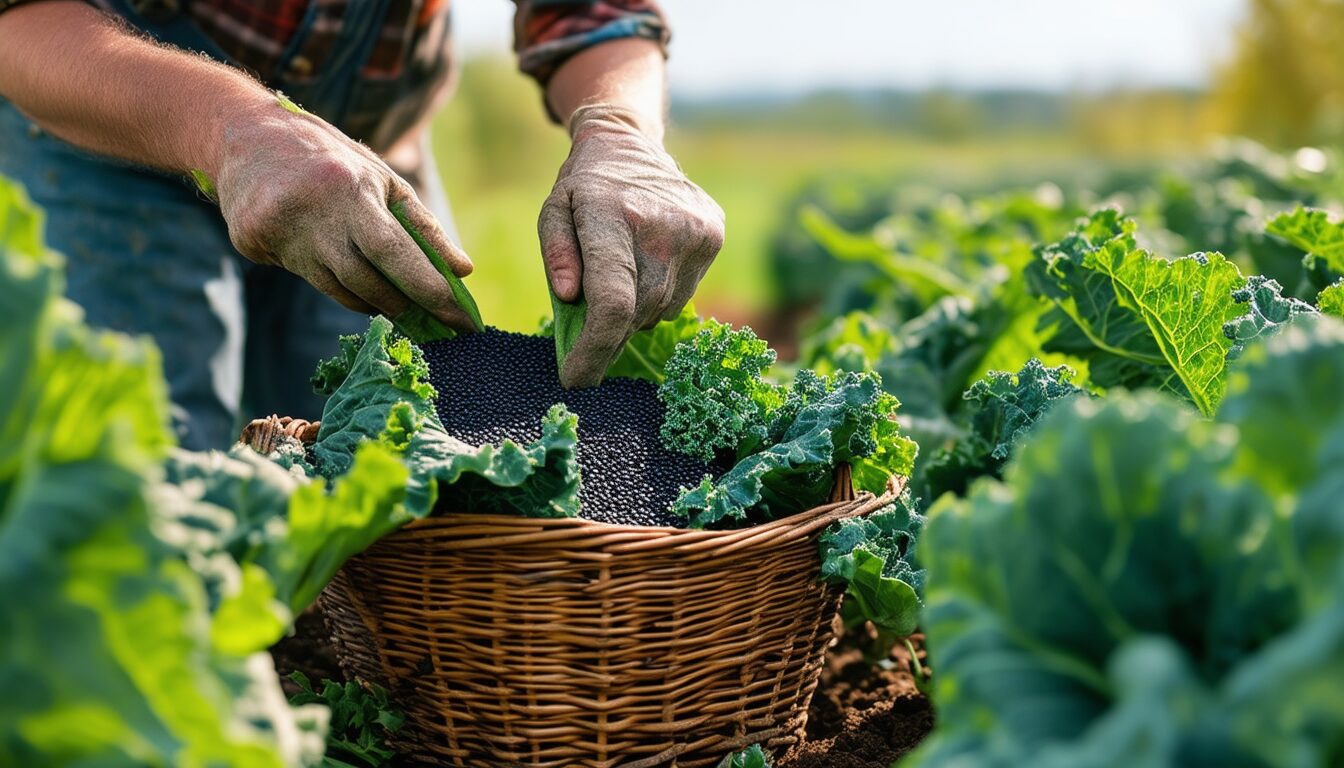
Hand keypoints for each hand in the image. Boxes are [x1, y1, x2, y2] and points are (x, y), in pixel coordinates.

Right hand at [214, 101, 475, 329]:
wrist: (248, 136)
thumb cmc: (332, 161)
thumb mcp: (382, 179)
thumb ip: (423, 226)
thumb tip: (462, 271)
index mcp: (348, 187)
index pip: (393, 251)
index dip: (427, 288)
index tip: (461, 319)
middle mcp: (310, 211)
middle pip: (365, 280)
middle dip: (406, 305)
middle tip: (438, 323)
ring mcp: (276, 229)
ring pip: (339, 289)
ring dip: (376, 302)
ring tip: (400, 304)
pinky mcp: (252, 242)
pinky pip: (311, 280)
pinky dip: (341, 287)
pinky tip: (354, 281)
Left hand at [539, 103, 724, 387]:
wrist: (632, 145)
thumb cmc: (584, 188)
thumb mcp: (554, 212)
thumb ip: (556, 255)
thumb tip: (568, 297)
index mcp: (611, 215)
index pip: (612, 302)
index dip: (594, 350)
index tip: (576, 379)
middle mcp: (661, 225)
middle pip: (636, 313)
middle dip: (608, 336)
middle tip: (587, 337)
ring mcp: (694, 232)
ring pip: (661, 309)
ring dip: (635, 312)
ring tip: (620, 278)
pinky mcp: (713, 236)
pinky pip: (681, 295)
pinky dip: (658, 296)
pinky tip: (646, 265)